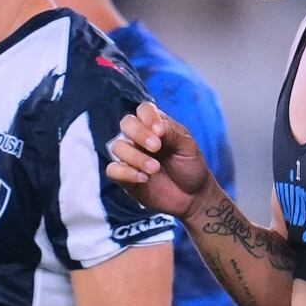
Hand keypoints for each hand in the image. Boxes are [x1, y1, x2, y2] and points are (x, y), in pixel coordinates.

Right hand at [106, 102, 214, 220]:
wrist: (192, 196)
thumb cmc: (190, 167)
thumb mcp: (188, 148)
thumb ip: (173, 134)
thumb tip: (157, 127)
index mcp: (156, 125)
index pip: (143, 110)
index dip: (148, 117)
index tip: (160, 132)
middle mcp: (139, 138)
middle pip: (126, 123)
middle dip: (138, 133)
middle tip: (156, 147)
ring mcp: (130, 157)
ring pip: (117, 147)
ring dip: (136, 157)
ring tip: (155, 168)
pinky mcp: (125, 176)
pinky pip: (112, 170)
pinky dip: (125, 173)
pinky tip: (144, 179)